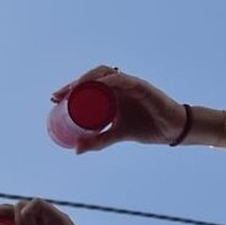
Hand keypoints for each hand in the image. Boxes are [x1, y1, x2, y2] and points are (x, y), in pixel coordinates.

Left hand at [51, 65, 186, 152]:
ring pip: (105, 74)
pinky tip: (98, 86)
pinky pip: (124, 80)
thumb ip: (98, 141)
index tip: (54, 98)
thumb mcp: (116, 135)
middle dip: (73, 84)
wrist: (171, 130)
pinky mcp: (142, 87)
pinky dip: (109, 82)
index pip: (87, 85)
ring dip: (87, 80)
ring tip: (72, 90)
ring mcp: (130, 84)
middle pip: (92, 77)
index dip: (70, 89)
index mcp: (112, 93)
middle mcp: (119, 85)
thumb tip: (76, 150)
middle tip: (58, 95)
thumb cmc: (146, 127)